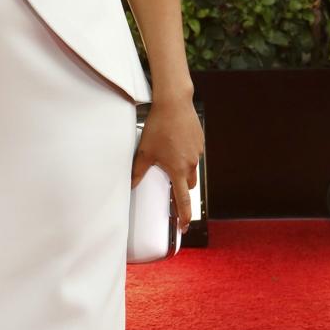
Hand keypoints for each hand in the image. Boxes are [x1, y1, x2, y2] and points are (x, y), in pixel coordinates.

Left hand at [131, 93, 203, 231]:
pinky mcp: (199, 140)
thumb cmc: (159, 127)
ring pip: (192, 167)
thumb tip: (130, 185)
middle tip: (171, 182)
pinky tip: (175, 143)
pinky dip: (186, 153)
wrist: (174, 104)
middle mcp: (191, 163)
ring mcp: (197, 151)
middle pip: (189, 184)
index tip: (184, 226)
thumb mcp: (144, 151)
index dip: (183, 215)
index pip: (182, 199)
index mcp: (178, 169)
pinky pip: (194, 153)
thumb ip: (138, 171)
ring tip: (170, 156)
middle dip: (181, 187)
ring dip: (183, 169)